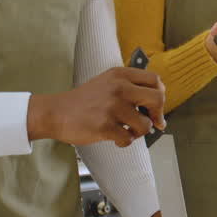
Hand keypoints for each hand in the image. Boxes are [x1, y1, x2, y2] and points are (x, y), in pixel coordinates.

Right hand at [26, 67, 164, 146]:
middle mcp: (119, 87)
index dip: (160, 94)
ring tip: (126, 131)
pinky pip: (129, 139)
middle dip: (158, 114)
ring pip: (145, 124)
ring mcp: (112, 107)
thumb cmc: (84, 101)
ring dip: (138, 132)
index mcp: (120, 75)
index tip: (156, 107)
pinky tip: (115, 138)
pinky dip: (124, 142)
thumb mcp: (107, 82)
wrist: (56, 112)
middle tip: (154, 123)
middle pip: (157, 99)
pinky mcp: (105, 126)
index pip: (154, 80)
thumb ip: (130, 87)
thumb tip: (158, 103)